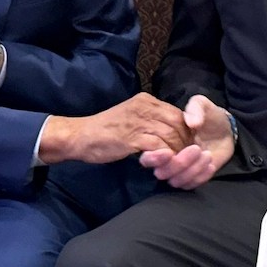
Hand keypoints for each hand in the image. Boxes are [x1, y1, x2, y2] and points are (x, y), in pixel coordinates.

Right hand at [42, 93, 194, 164]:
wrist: (80, 136)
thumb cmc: (105, 131)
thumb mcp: (131, 118)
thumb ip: (150, 121)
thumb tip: (171, 133)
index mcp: (146, 101)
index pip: (177, 113)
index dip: (186, 130)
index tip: (186, 146)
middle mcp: (145, 107)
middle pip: (178, 123)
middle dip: (185, 142)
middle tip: (185, 158)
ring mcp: (139, 121)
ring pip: (171, 135)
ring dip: (177, 152)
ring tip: (175, 164)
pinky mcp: (133, 137)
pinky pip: (159, 146)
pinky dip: (165, 157)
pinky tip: (163, 165)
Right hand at [141, 95, 235, 187]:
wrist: (225, 128)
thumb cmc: (208, 116)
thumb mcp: (201, 104)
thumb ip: (195, 108)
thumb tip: (192, 123)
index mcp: (162, 141)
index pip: (148, 157)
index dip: (154, 158)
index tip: (168, 151)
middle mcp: (168, 158)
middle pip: (162, 172)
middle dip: (178, 164)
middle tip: (196, 148)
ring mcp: (181, 170)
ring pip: (177, 181)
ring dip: (191, 169)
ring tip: (206, 154)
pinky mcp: (193, 177)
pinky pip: (192, 184)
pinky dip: (201, 176)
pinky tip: (210, 163)